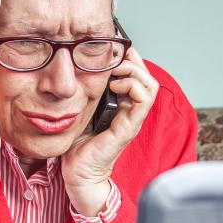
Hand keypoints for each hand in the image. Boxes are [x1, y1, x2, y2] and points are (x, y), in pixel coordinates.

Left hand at [61, 47, 158, 215]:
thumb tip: (72, 68)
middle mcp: (130, 111)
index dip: (128, 58)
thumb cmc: (76, 145)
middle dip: (133, 60)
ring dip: (134, 71)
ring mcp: (131, 119)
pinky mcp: (128, 127)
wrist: (77, 173)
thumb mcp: (79, 110)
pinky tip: (115, 84)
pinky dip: (133, 85)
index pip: (135, 74)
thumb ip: (83, 92)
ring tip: (116, 70)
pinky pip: (143, 99)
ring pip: (149, 84)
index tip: (111, 48)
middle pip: (146, 76)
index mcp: (121, 106)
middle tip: (114, 56)